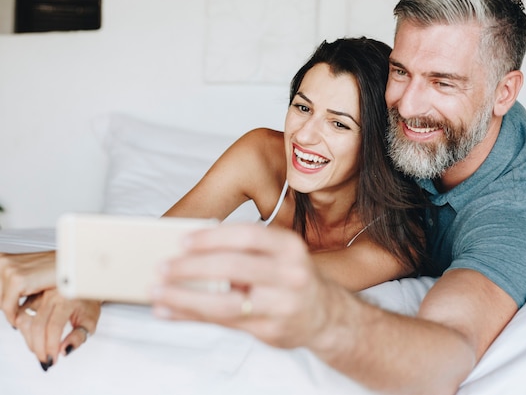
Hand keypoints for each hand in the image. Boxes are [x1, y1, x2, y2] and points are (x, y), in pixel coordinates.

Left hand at [0, 251, 55, 325]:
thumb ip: (11, 283)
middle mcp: (2, 261)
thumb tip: (3, 300)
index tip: (9, 309)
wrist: (72, 265)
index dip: (2, 300)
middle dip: (5, 305)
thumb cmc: (54, 270)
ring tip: (20, 315)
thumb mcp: (27, 273)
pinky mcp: (18, 280)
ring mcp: (9, 269)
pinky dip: (14, 315)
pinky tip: (22, 316)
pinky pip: (8, 307)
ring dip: (10, 311)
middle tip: (16, 313)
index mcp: (2, 259)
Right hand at [15, 288, 99, 370]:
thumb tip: (64, 351)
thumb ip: (79, 337)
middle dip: (39, 348)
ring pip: (24, 321)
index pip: (54, 326)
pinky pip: (21, 317)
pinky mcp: (31, 298)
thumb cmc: (88, 304)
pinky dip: (25, 332)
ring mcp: (38, 296)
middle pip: (37, 325)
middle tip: (46, 361)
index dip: (51, 346)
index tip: (53, 360)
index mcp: (67, 299)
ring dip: (30, 341)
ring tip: (41, 352)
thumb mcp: (90, 321)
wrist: (84, 287)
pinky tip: (35, 341)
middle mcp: (50, 296)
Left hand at [151, 223, 342, 349]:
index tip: (182, 241)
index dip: (212, 238)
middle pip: (233, 267)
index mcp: (289, 247)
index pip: (247, 236)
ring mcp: (283, 305)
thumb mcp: (277, 257)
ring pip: (226, 302)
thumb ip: (241, 254)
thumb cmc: (290, 280)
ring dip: (185, 297)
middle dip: (192, 267)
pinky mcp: (272, 331)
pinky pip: (224, 323)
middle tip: (162, 266)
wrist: (325, 316)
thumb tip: (188, 250)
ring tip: (158, 292)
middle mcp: (290, 274)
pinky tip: (170, 311)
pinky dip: (191, 316)